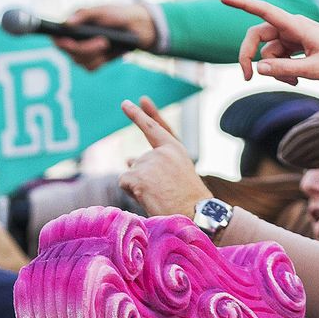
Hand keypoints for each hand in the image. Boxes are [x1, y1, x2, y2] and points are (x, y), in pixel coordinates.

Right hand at [55, 5, 157, 69]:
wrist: (134, 27)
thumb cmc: (116, 14)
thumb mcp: (100, 11)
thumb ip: (83, 15)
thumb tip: (66, 23)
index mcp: (72, 26)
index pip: (57, 38)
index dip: (60, 42)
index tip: (69, 43)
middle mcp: (74, 40)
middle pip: (70, 53)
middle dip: (87, 48)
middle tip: (103, 40)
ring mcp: (83, 52)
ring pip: (80, 62)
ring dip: (95, 54)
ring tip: (108, 43)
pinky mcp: (93, 61)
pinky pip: (90, 67)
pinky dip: (101, 61)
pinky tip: (109, 51)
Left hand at [117, 98, 211, 218]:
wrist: (195, 214)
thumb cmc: (186, 201)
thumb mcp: (172, 175)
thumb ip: (152, 163)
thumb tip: (127, 159)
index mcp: (174, 149)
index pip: (153, 127)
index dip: (139, 114)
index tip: (126, 103)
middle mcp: (162, 150)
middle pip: (137, 163)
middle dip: (142, 180)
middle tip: (163, 194)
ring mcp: (151, 161)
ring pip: (130, 174)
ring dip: (139, 188)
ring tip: (158, 197)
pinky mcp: (140, 175)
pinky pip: (124, 182)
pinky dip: (131, 193)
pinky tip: (148, 198)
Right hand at [222, 0, 318, 84]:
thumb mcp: (314, 69)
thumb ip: (285, 69)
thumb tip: (258, 68)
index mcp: (296, 26)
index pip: (263, 11)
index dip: (243, 4)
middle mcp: (291, 28)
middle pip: (258, 37)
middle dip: (250, 56)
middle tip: (247, 77)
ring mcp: (293, 37)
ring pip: (269, 52)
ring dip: (274, 70)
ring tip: (294, 82)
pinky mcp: (296, 46)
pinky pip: (279, 58)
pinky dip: (283, 71)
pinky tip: (296, 81)